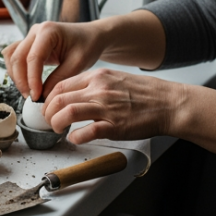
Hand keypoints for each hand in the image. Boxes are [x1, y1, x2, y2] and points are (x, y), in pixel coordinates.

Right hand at [2, 21, 104, 100]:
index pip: (33, 57)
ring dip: (16, 76)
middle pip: (18, 57)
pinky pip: (15, 57)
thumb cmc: (87, 46)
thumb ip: (58, 79)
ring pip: (12, 57)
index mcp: (48, 31)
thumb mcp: (77, 64)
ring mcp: (30, 36)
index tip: (36, 96)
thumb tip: (41, 96)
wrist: (91, 37)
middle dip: (22, 80)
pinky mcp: (29, 44)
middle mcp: (35, 31)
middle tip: (32, 98)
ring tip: (29, 92)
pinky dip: (16, 71)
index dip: (32, 79)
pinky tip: (26, 84)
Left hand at [43, 69, 183, 144]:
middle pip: (58, 99)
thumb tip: (73, 93)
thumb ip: (94, 84)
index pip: (60, 84)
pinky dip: (76, 137)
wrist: (168, 103)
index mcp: (97, 76)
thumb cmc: (145, 93)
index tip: (48, 106)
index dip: (48, 98)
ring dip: (56, 123)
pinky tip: (75, 138)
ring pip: (67, 113)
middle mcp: (99, 89)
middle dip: (47, 112)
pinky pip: (86, 132)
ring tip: (58, 129)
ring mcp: (106, 108)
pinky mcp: (114, 126)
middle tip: (49, 120)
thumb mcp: (115, 78)